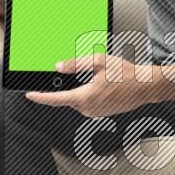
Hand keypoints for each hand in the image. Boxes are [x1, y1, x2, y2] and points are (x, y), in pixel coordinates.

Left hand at [25, 54, 160, 116]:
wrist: (144, 87)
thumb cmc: (125, 75)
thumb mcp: (99, 61)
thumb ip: (75, 64)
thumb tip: (59, 67)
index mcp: (84, 97)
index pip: (55, 99)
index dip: (40, 97)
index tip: (30, 95)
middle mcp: (88, 109)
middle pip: (67, 98)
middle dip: (68, 87)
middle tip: (83, 74)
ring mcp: (95, 113)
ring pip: (78, 100)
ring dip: (81, 89)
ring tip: (99, 78)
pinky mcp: (101, 113)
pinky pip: (88, 103)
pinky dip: (89, 94)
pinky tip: (103, 85)